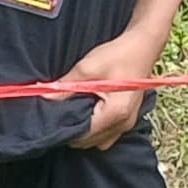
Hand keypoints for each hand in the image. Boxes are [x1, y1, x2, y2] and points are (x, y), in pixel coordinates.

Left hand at [63, 28, 159, 150]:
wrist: (143, 46)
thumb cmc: (118, 55)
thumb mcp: (87, 68)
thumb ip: (65, 87)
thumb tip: (44, 98)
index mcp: (115, 113)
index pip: (82, 135)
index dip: (65, 128)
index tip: (53, 117)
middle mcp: (124, 124)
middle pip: (89, 142)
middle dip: (74, 130)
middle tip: (61, 113)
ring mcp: (128, 124)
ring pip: (98, 141)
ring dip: (85, 131)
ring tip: (75, 112)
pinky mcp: (129, 119)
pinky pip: (108, 134)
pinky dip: (96, 128)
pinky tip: (88, 112)